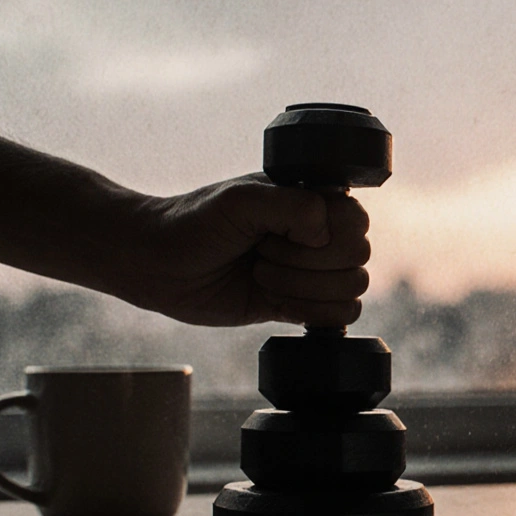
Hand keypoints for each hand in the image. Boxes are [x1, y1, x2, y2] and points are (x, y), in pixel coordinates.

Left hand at [130, 174, 370, 326]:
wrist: (159, 264)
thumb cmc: (194, 222)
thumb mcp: (241, 200)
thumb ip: (292, 206)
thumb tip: (327, 233)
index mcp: (311, 199)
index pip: (356, 221)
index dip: (324, 235)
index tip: (281, 234)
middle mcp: (318, 233)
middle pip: (357, 257)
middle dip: (304, 263)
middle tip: (261, 253)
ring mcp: (311, 270)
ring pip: (351, 289)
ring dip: (300, 287)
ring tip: (260, 273)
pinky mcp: (299, 303)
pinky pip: (339, 316)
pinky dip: (309, 311)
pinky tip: (274, 299)